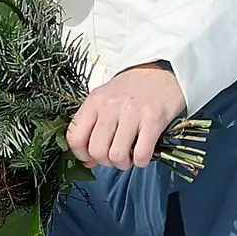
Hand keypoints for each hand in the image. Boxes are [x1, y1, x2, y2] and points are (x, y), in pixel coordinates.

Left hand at [66, 62, 189, 171]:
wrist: (162, 72)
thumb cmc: (131, 89)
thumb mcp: (105, 100)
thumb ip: (93, 128)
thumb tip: (87, 162)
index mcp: (94, 102)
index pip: (74, 137)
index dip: (81, 155)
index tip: (91, 157)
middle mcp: (110, 106)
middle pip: (96, 150)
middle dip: (106, 162)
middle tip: (115, 156)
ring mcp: (132, 113)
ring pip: (117, 156)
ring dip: (124, 164)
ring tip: (130, 156)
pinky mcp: (154, 120)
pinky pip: (141, 154)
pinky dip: (141, 161)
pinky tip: (143, 153)